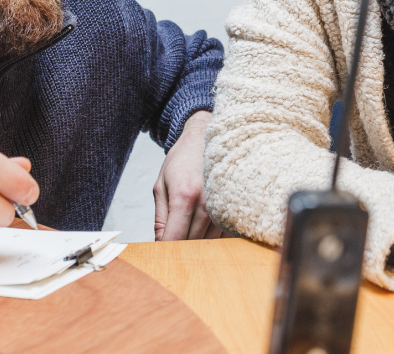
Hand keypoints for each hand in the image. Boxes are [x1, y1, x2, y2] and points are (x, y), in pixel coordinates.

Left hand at [153, 111, 221, 240]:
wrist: (206, 137)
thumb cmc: (182, 160)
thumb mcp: (161, 186)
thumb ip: (160, 218)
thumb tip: (160, 245)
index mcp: (184, 196)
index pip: (174, 239)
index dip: (165, 252)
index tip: (159, 255)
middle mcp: (207, 202)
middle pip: (193, 244)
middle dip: (181, 249)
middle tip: (173, 244)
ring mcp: (224, 204)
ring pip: (209, 242)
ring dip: (198, 243)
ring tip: (189, 231)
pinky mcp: (234, 206)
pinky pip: (223, 234)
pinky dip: (212, 236)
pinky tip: (204, 226)